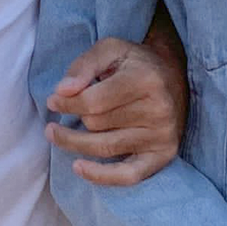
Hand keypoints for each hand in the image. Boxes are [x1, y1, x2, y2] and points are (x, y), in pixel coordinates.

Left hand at [44, 35, 185, 184]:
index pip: (94, 101)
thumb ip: (84, 65)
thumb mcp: (110, 49)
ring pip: (106, 147)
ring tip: (55, 135)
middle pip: (98, 124)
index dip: (67, 103)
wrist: (173, 76)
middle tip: (58, 114)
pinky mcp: (163, 155)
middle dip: (73, 119)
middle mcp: (158, 110)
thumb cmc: (135, 63)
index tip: (53, 100)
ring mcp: (162, 135)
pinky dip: (102, 176)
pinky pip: (129, 174)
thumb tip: (62, 91)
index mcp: (145, 80)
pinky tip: (79, 168)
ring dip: (75, 143)